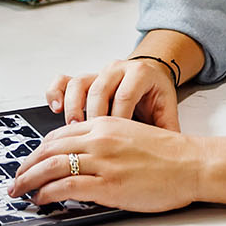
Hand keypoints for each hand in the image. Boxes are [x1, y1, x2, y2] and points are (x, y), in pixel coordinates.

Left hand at [8, 116, 203, 212]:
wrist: (193, 164)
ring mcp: (102, 162)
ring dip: (28, 180)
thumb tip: (83, 158)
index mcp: (106, 124)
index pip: (59, 134)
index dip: (38, 150)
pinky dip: (47, 193)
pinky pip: (64, 187)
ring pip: (50, 167)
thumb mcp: (133, 135)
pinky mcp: (107, 185)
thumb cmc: (170, 154)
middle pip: (48, 149)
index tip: (31, 162)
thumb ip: (107, 141)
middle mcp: (100, 139)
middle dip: (26, 166)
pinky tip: (41, 199)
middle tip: (15, 179)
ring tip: (19, 191)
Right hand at [47, 57, 180, 130]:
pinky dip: (56, 93)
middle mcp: (117, 70)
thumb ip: (166, 128)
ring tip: (73, 130)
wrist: (151, 75)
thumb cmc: (155, 96)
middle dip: (93, 116)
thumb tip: (171, 155)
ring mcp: (97, 73)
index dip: (118, 118)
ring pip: (79, 84)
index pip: (125, 95)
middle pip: (99, 90)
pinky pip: (63, 81)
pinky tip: (55, 109)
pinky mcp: (83, 80)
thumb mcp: (165, 109)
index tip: (115, 142)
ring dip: (73, 108)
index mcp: (140, 74)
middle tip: (89, 140)